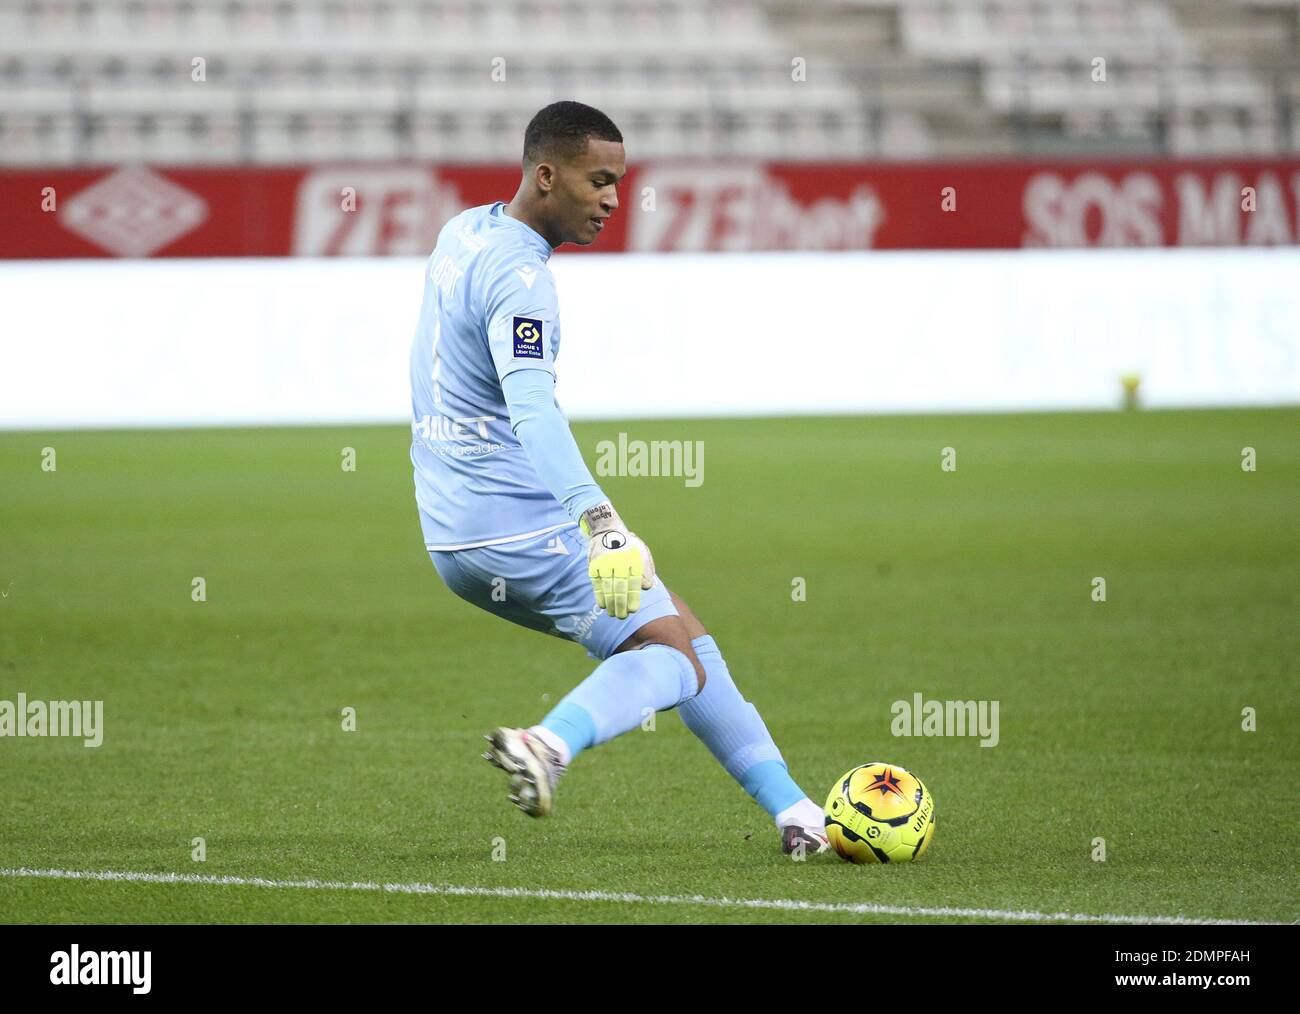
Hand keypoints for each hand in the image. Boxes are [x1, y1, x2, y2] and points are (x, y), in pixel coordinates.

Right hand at [580, 502, 655, 618]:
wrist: (606, 529)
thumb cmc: (628, 545)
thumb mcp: (642, 552)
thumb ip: (647, 569)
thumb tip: (647, 587)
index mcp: (632, 559)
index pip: (633, 582)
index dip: (633, 597)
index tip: (633, 610)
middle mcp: (619, 562)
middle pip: (620, 587)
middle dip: (621, 604)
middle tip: (622, 616)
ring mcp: (605, 563)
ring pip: (608, 587)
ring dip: (610, 603)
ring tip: (612, 614)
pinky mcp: (594, 565)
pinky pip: (596, 583)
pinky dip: (599, 595)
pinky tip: (602, 605)